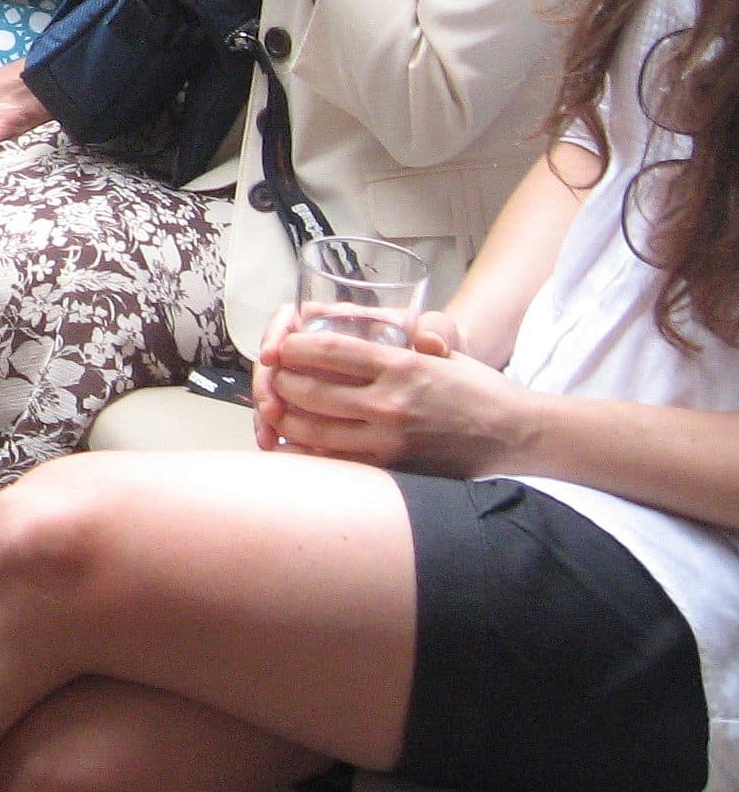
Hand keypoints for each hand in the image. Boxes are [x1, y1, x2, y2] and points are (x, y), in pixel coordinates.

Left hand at [253, 309, 524, 469]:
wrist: (518, 436)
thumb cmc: (479, 390)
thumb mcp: (440, 352)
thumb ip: (398, 342)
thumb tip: (355, 322)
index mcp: (401, 366)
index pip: (328, 352)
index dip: (292, 349)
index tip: (279, 348)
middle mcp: (391, 403)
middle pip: (311, 393)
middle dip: (282, 384)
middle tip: (273, 379)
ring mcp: (390, 440)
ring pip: (315, 431)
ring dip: (286, 419)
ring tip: (275, 411)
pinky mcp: (395, 469)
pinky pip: (337, 463)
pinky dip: (309, 454)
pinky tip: (294, 446)